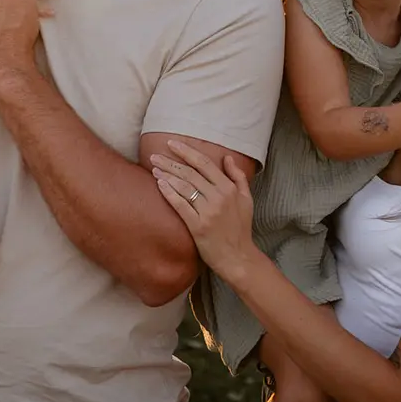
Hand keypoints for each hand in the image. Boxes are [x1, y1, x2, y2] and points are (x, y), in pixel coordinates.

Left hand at [151, 140, 261, 281]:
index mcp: (229, 188)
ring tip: (153, 167)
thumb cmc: (241, 228)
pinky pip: (180, 205)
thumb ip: (238, 177)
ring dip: (167, 175)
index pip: (204, 164)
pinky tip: (159, 184)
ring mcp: (208, 212)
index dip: (187, 151)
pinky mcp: (198, 226)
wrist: (238, 257)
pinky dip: (169, 192)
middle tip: (154, 155)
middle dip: (170, 162)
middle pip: (191, 173)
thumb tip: (228, 158)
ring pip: (184, 187)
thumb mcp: (247, 199)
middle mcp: (219, 197)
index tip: (172, 144)